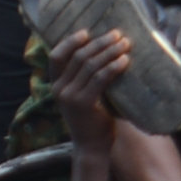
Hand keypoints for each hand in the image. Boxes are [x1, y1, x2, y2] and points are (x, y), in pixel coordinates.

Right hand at [50, 27, 131, 147]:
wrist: (92, 147)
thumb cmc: (93, 119)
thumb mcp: (84, 95)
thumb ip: (86, 78)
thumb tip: (105, 51)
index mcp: (56, 85)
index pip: (56, 56)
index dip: (70, 41)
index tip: (88, 32)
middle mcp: (59, 89)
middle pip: (78, 56)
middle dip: (99, 43)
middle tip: (118, 34)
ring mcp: (69, 96)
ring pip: (89, 65)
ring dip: (109, 51)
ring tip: (125, 44)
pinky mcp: (83, 104)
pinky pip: (99, 79)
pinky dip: (113, 67)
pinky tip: (125, 61)